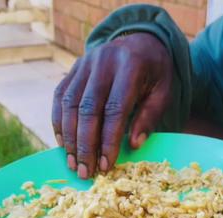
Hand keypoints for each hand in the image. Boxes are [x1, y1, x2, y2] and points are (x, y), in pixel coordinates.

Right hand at [52, 33, 172, 178]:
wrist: (139, 41)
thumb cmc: (154, 73)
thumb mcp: (163, 92)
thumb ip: (150, 117)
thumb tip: (134, 145)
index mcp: (130, 67)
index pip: (115, 109)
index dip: (108, 140)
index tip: (105, 165)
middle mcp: (102, 63)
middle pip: (87, 109)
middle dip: (85, 145)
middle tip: (85, 172)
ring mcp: (84, 64)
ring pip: (69, 105)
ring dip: (69, 138)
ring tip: (73, 163)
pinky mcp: (73, 69)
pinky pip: (60, 97)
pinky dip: (59, 122)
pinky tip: (63, 144)